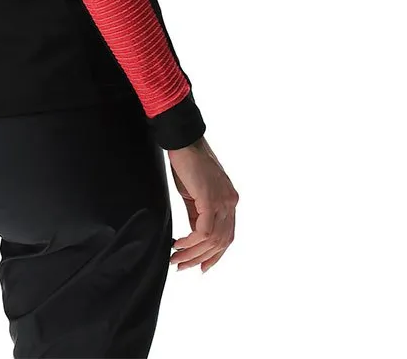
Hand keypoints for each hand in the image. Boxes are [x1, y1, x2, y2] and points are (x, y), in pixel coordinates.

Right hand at [167, 135, 237, 273]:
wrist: (183, 140)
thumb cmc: (186, 162)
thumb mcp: (194, 192)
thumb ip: (198, 213)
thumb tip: (194, 236)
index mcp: (229, 200)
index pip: (227, 236)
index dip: (215, 255)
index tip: (201, 267)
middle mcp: (230, 203)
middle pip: (222, 242)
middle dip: (201, 258)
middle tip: (182, 266)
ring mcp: (223, 201)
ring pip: (212, 240)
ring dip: (193, 253)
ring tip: (176, 259)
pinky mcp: (210, 199)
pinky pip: (204, 231)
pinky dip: (191, 242)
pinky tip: (178, 244)